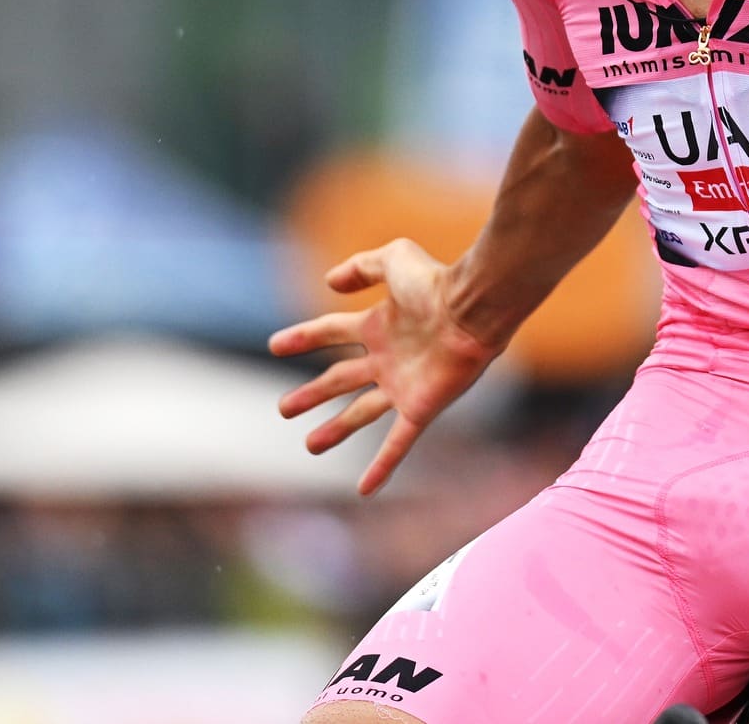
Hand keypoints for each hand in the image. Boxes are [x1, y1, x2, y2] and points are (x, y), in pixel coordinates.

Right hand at [269, 238, 497, 496]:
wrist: (473, 309)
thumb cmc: (437, 282)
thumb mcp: (394, 259)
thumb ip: (362, 266)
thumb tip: (331, 282)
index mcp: (380, 325)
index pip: (332, 332)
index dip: (303, 338)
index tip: (275, 346)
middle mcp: (388, 358)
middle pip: (340, 378)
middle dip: (312, 394)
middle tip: (285, 407)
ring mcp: (403, 386)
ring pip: (360, 413)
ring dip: (335, 430)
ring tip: (310, 445)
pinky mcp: (420, 409)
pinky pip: (397, 443)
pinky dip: (381, 466)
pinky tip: (365, 489)